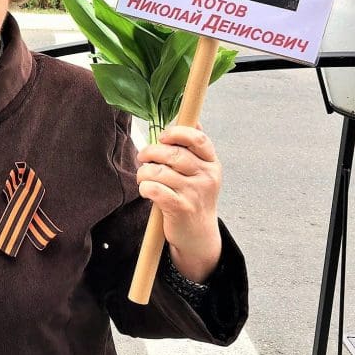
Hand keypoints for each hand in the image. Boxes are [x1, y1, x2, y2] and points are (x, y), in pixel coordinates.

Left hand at [136, 125, 222, 282]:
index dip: (177, 133)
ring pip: (160, 172)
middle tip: (143, 156)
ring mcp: (194, 194)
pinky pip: (155, 190)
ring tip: (144, 177)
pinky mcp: (181, 209)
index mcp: (211, 163)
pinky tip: (146, 189)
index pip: (198, 139)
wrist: (198, 234)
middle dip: (151, 152)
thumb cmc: (194, 196)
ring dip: (144, 172)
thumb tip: (194, 119)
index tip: (163, 136)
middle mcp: (206, 177)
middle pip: (174, 154)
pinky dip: (145, 187)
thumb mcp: (202, 171)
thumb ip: (195, 148)